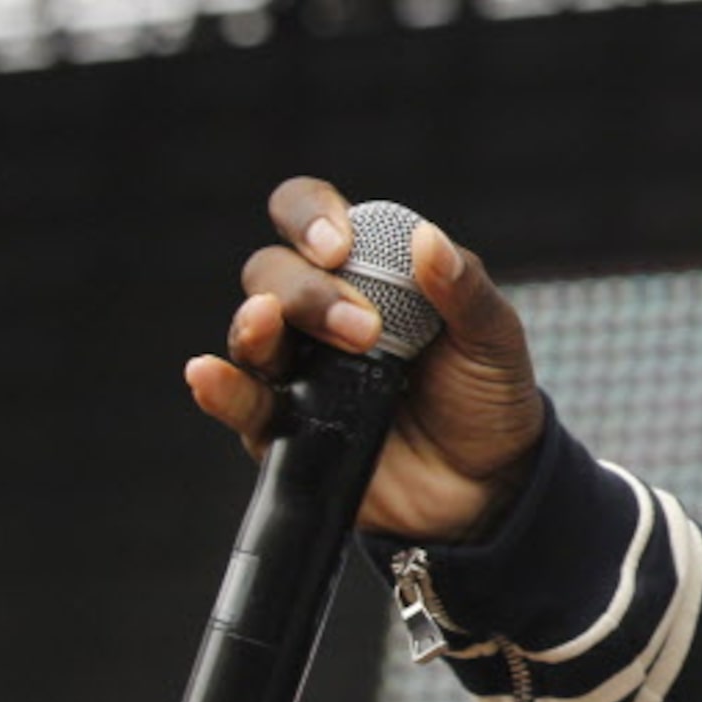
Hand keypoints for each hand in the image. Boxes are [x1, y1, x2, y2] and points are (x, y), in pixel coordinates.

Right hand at [184, 177, 544, 544]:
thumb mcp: (494, 338)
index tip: (340, 244)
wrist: (487, 484)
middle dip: (308, 290)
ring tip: (268, 322)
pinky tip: (207, 374)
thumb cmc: (487, 395)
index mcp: (368, 272)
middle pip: (273, 272)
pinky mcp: (284, 428)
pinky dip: (219, 387)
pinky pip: (241, 403)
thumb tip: (427, 238)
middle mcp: (319, 314)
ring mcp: (298, 369)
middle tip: (364, 330)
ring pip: (250, 330)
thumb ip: (465, 289)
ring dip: (256, 325)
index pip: (312, 218)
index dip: (311, 217)